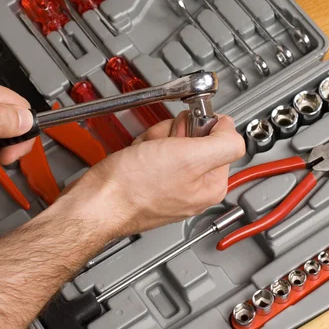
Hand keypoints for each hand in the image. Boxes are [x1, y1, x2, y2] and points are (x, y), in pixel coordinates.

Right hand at [67, 112, 244, 237]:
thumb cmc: (136, 187)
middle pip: (195, 138)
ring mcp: (171, 185)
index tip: (187, 130)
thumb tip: (232, 128)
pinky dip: (143, 147)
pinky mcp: (150, 180)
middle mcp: (194, 188)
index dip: (201, 127)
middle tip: (162, 145)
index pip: (221, 139)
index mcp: (212, 185)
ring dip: (156, 139)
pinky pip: (153, 151)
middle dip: (174, 134)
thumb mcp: (190, 157)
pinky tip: (136, 157)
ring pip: (172, 141)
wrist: (97, 201)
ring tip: (145, 153)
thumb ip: (223, 142)